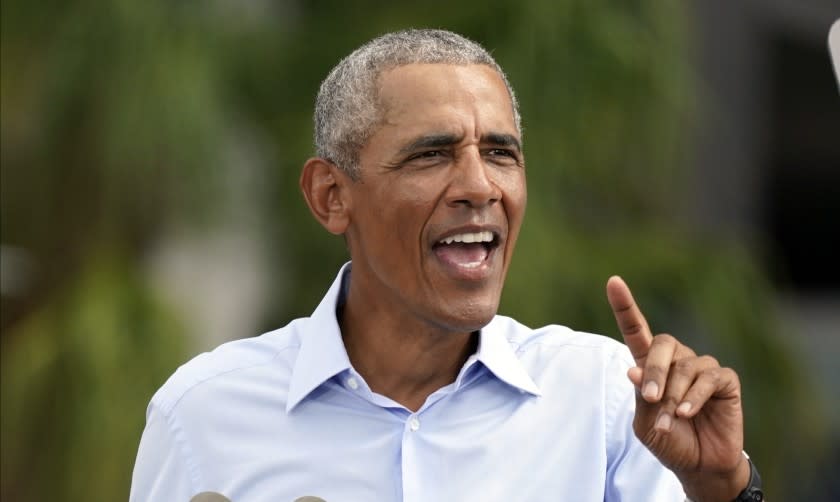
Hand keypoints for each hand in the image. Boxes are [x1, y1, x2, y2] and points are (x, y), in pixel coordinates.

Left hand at [606, 276, 750, 501]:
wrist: (699, 465)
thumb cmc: (668, 439)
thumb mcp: (644, 423)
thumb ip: (639, 397)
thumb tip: (633, 369)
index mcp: (649, 365)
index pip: (636, 330)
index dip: (625, 306)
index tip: (613, 282)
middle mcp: (676, 360)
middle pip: (662, 343)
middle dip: (653, 370)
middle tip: (650, 397)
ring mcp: (701, 368)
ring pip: (684, 366)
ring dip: (673, 396)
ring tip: (670, 419)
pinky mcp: (724, 380)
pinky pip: (708, 379)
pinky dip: (694, 397)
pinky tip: (687, 414)